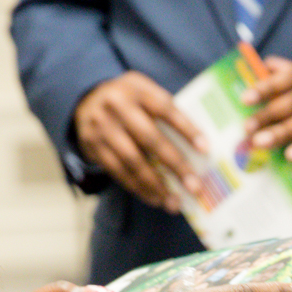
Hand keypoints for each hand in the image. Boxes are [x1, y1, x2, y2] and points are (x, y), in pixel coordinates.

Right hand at [74, 73, 207, 212]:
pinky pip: (118, 172)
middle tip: (194, 187)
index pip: (166, 109)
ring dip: (156, 185)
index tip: (205, 149)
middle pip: (150, 139)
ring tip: (174, 202)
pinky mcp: (92, 146)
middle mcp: (117, 106)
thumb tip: (196, 146)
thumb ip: (165, 111)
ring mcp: (102, 127)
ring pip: (133, 161)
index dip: (186, 129)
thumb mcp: (144, 91)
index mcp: (137, 88)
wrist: (86, 97)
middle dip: (175, 165)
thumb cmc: (129, 98)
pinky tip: (154, 198)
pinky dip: (138, 188)